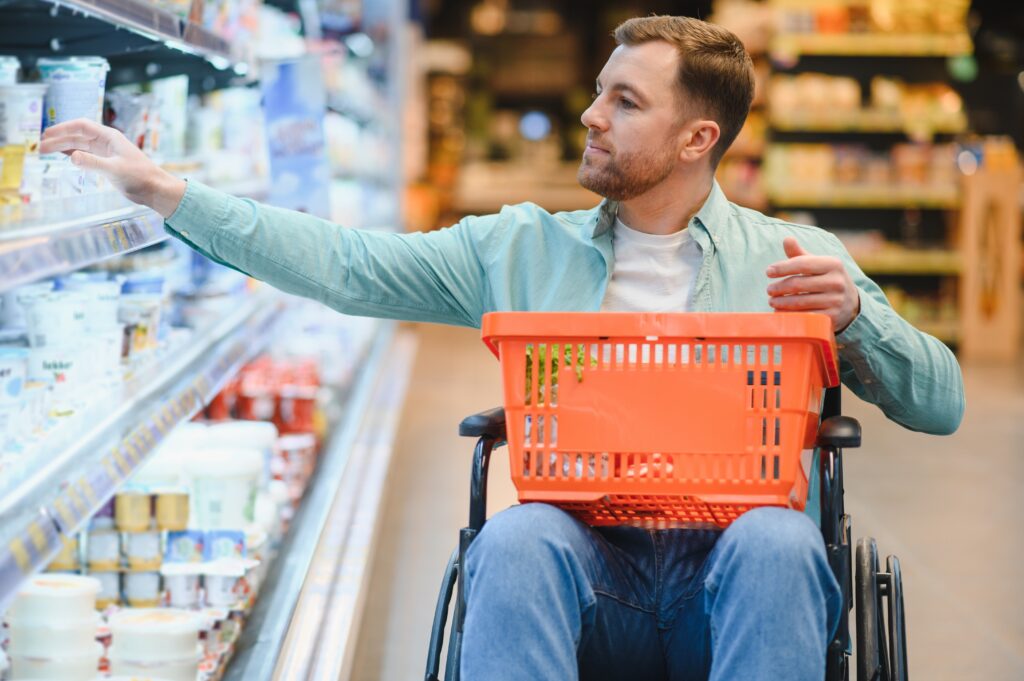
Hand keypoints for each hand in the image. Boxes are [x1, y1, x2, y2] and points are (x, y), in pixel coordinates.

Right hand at [39, 118, 185, 217]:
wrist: (155, 189)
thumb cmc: (140, 176)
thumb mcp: (114, 169)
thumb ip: (93, 163)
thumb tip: (71, 156)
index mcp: (109, 137)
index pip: (81, 126)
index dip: (63, 128)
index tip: (47, 134)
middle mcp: (106, 142)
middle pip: (77, 136)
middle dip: (59, 139)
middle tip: (40, 147)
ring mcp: (105, 152)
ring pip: (79, 146)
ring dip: (63, 147)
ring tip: (45, 151)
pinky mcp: (106, 164)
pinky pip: (85, 155)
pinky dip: (72, 154)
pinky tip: (62, 156)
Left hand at [766, 237, 860, 332]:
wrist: (851, 303)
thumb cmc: (827, 279)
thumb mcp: (818, 265)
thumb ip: (800, 254)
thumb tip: (787, 239)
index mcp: (833, 264)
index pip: (802, 264)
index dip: (782, 267)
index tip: (768, 272)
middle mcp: (837, 281)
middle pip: (798, 284)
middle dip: (779, 287)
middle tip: (769, 290)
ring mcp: (836, 300)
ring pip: (800, 301)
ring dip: (781, 302)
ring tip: (772, 301)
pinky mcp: (833, 317)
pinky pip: (805, 316)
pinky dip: (790, 315)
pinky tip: (780, 312)